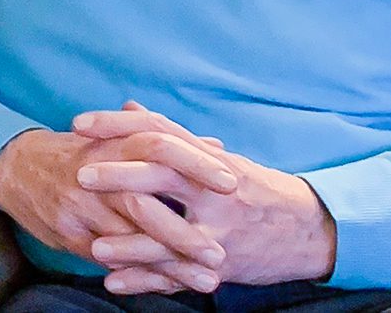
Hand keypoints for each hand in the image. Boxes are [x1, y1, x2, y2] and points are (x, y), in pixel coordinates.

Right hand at [0, 124, 234, 293]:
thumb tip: (219, 146)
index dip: (194, 163)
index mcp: (111, 143)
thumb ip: (168, 146)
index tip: (233, 183)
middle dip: (183, 231)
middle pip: (141, 200)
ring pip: (127, 239)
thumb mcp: (117, 139)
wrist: (16, 166)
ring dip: (170, 263)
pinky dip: (142, 273)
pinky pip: (109, 259)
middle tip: (221, 253)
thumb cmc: (79, 153)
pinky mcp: (68, 232)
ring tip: (208, 281)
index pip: (157, 145)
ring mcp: (79, 205)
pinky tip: (170, 285)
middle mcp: (94, 173)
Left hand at [74, 104, 337, 288]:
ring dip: (128, 242)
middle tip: (79, 174)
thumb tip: (128, 107)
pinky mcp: (224, 264)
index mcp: (207, 158)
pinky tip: (114, 283)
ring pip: (169, 234)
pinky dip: (145, 281)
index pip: (158, 131)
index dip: (117, 125)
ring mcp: (220, 229)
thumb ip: (170, 136)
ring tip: (93, 246)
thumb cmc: (254, 188)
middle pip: (161, 174)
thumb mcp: (215, 157)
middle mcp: (214, 189)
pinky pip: (178, 275)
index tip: (79, 124)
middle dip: (118, 174)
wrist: (311, 229)